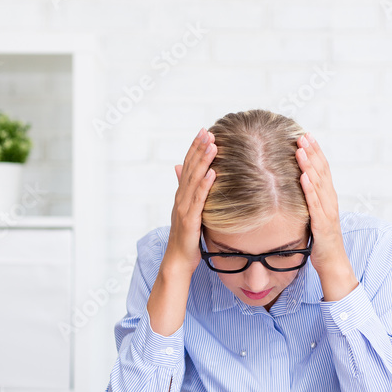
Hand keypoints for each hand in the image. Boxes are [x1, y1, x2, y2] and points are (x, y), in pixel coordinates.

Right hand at [163, 127, 216, 278]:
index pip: (187, 166)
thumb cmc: (186, 238)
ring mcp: (184, 208)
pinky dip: (205, 185)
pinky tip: (213, 173)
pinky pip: (198, 200)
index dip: (195, 148)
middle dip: (198, 149)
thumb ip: (190, 194)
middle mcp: (180, 198)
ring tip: (212, 145)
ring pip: (193, 180)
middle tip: (208, 131)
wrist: (177, 261)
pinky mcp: (190, 220)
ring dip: (203, 161)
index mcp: (181, 195)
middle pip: (189, 168)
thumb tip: (189, 179)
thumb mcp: (189, 212)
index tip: (204, 132)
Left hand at [296, 132, 357, 301]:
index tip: (305, 136)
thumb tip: (294, 189)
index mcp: (328, 199)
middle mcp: (330, 202)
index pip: (323, 170)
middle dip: (313, 152)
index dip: (315, 152)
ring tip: (301, 149)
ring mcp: (328, 213)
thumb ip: (308, 203)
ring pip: (319, 184)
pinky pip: (315, 204)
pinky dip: (310, 189)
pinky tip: (303, 176)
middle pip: (322, 172)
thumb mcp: (313, 218)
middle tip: (302, 135)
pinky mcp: (322, 225)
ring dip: (310, 165)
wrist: (333, 264)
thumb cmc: (321, 243)